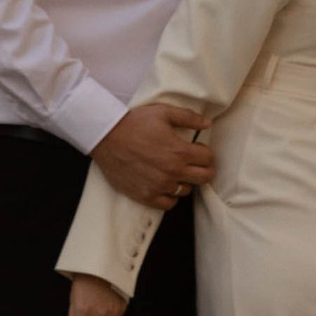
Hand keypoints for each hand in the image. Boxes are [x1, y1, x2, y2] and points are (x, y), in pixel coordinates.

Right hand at [92, 97, 213, 208]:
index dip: (206, 152)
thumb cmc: (134, 122)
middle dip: (204, 168)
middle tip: (194, 162)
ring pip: (186, 190)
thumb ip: (188, 117)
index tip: (197, 148)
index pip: (208, 159)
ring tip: (175, 171)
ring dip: (185, 181)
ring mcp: (159, 186)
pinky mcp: (146, 196)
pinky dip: (170, 196)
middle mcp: (173, 172)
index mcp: (179, 151)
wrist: (106, 136)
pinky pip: (169, 204)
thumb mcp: (163, 112)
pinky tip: (165, 185)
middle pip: (204, 178)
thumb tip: (207, 124)